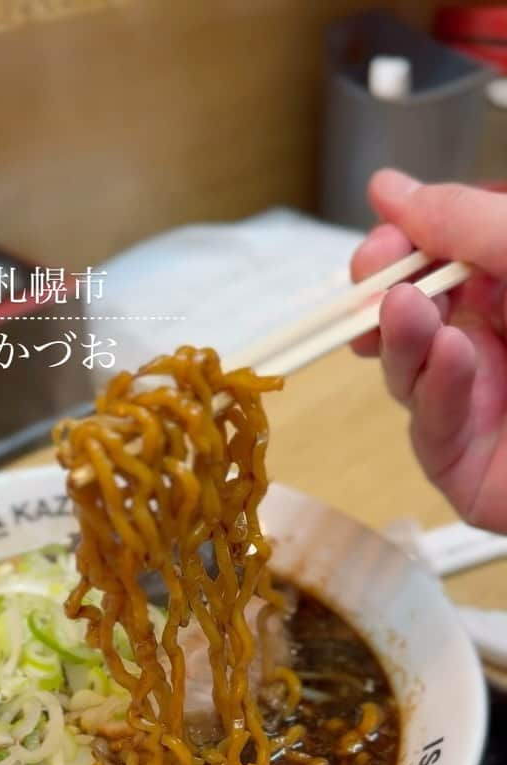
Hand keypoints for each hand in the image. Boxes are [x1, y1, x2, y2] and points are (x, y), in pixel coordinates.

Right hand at [351, 169, 506, 532]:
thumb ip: (477, 223)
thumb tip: (395, 191)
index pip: (446, 254)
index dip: (409, 239)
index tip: (385, 227)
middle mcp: (501, 343)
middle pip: (413, 312)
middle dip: (387, 289)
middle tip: (376, 274)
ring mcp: (483, 405)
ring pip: (409, 368)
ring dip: (402, 335)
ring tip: (405, 309)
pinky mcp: (468, 467)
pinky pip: (429, 426)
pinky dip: (434, 388)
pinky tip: (452, 356)